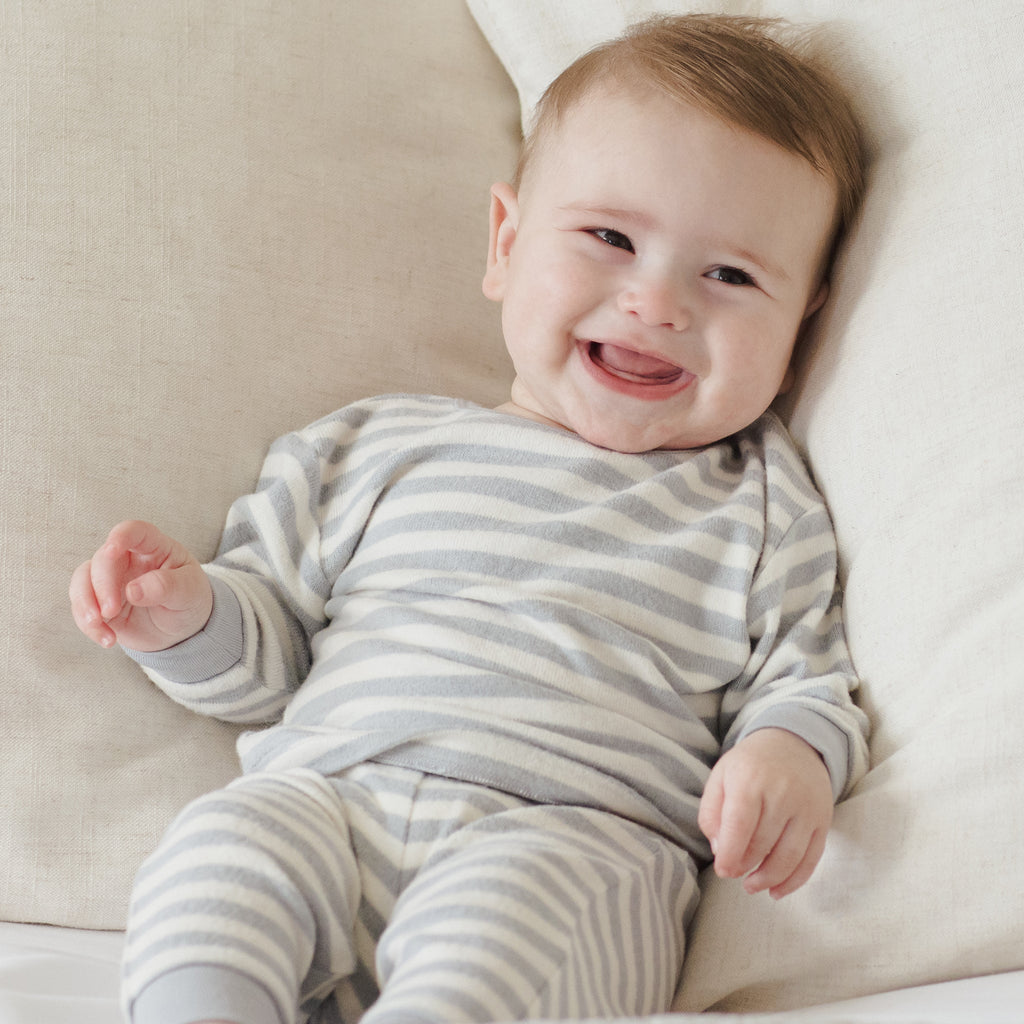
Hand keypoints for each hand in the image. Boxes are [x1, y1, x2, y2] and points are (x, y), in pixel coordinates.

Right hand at [70, 520, 212, 652]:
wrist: (182, 628)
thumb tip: (133, 590)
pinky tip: (108, 640)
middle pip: (102, 559)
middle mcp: (127, 559)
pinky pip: (82, 608)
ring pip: (82, 580)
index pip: (134, 532)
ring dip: (84, 603)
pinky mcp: (99, 603)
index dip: (121, 536)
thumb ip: (166, 586)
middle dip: (101, 585)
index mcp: (154, 547)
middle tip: (110, 611)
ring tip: (99, 625)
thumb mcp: (189, 592)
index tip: (112, 549)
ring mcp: (110, 580)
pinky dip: (89, 625)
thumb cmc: (190, 599)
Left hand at [698, 728, 833, 898]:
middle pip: (763, 843)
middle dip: (744, 866)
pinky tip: (777, 891)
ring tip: (751, 885)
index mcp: (750, 780)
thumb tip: (719, 850)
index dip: (730, 854)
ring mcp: (806, 808)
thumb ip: (711, 812)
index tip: (723, 870)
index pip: (740, 825)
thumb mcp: (721, 777)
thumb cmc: (750, 765)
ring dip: (768, 878)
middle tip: (732, 873)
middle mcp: (781, 793)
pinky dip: (794, 881)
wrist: (793, 744)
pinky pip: (811, 859)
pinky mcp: (822, 821)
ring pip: (789, 856)